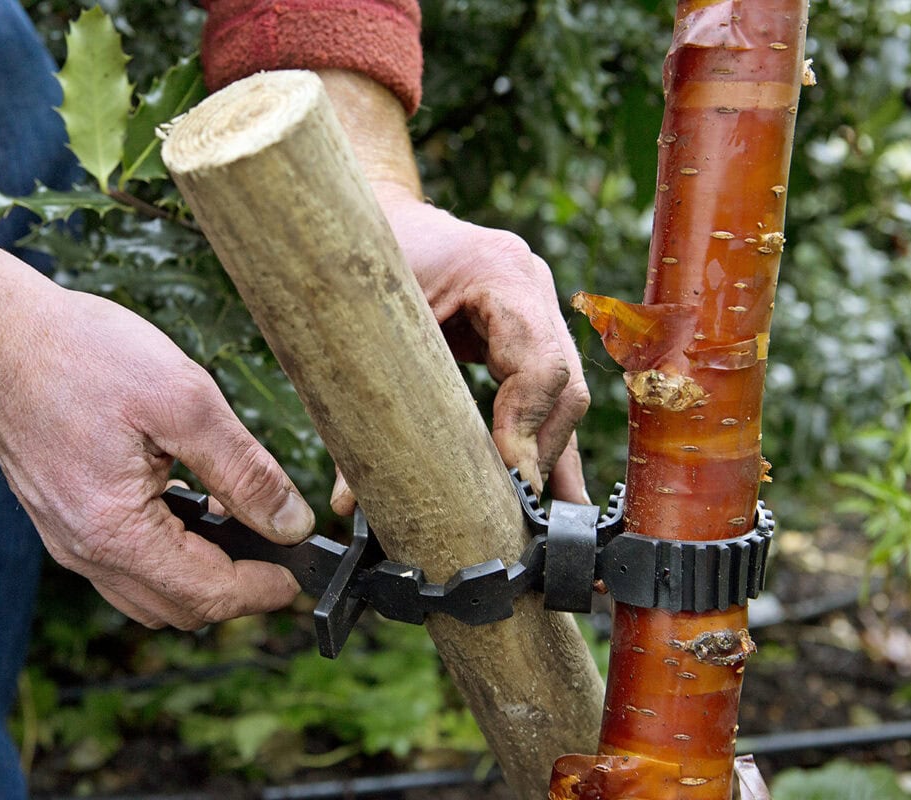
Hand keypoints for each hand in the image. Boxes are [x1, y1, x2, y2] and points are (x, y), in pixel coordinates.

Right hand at [0, 284, 313, 628]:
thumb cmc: (82, 354)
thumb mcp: (184, 401)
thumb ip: (243, 470)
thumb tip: (291, 522)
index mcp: (115, 532)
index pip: (207, 595)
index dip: (262, 591)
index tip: (298, 577)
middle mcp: (84, 551)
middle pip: (178, 609)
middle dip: (235, 591)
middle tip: (276, 550)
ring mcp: (66, 538)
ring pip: (149, 592)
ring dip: (200, 576)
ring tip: (236, 522)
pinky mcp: (60, 518)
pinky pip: (122, 563)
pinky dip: (166, 554)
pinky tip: (189, 504)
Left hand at [373, 183, 590, 503]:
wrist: (366, 209)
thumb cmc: (356, 257)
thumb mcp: (354, 326)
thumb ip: (356, 410)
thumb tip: (346, 503)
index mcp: (498, 272)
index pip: (539, 362)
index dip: (526, 426)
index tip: (510, 479)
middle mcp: (531, 285)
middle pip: (562, 386)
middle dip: (541, 454)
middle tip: (518, 512)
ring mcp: (536, 304)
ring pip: (564, 394)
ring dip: (553, 458)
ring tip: (553, 522)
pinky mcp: (527, 328)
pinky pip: (546, 390)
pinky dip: (543, 439)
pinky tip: (552, 493)